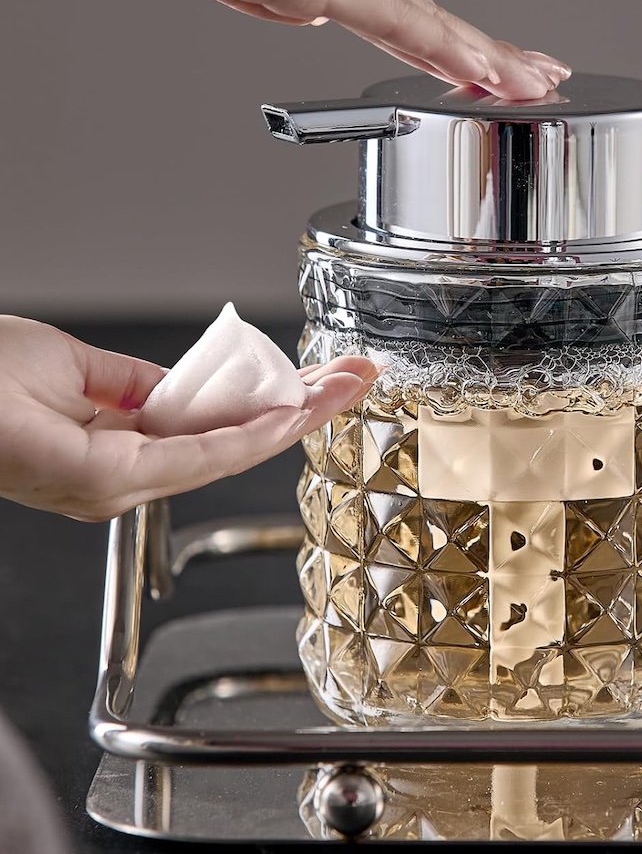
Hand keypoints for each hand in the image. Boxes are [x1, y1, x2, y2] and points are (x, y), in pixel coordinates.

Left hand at [0, 316, 375, 521]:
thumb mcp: (72, 369)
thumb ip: (136, 387)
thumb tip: (184, 388)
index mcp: (115, 452)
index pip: (214, 431)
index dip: (272, 407)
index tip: (317, 383)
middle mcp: (123, 479)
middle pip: (235, 444)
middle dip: (303, 410)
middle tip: (357, 380)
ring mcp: (118, 483)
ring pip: (228, 450)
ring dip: (293, 414)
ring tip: (343, 387)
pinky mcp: (108, 477)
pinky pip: (197, 454)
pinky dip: (248, 432)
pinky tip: (291, 412)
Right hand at [9, 0, 569, 98]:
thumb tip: (271, 1)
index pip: (393, 8)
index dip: (440, 38)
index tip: (477, 60)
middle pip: (424, 11)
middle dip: (483, 47)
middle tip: (535, 70)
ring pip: (427, 18)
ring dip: (483, 54)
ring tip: (534, 80)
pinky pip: (402, 25)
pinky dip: (450, 53)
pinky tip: (489, 75)